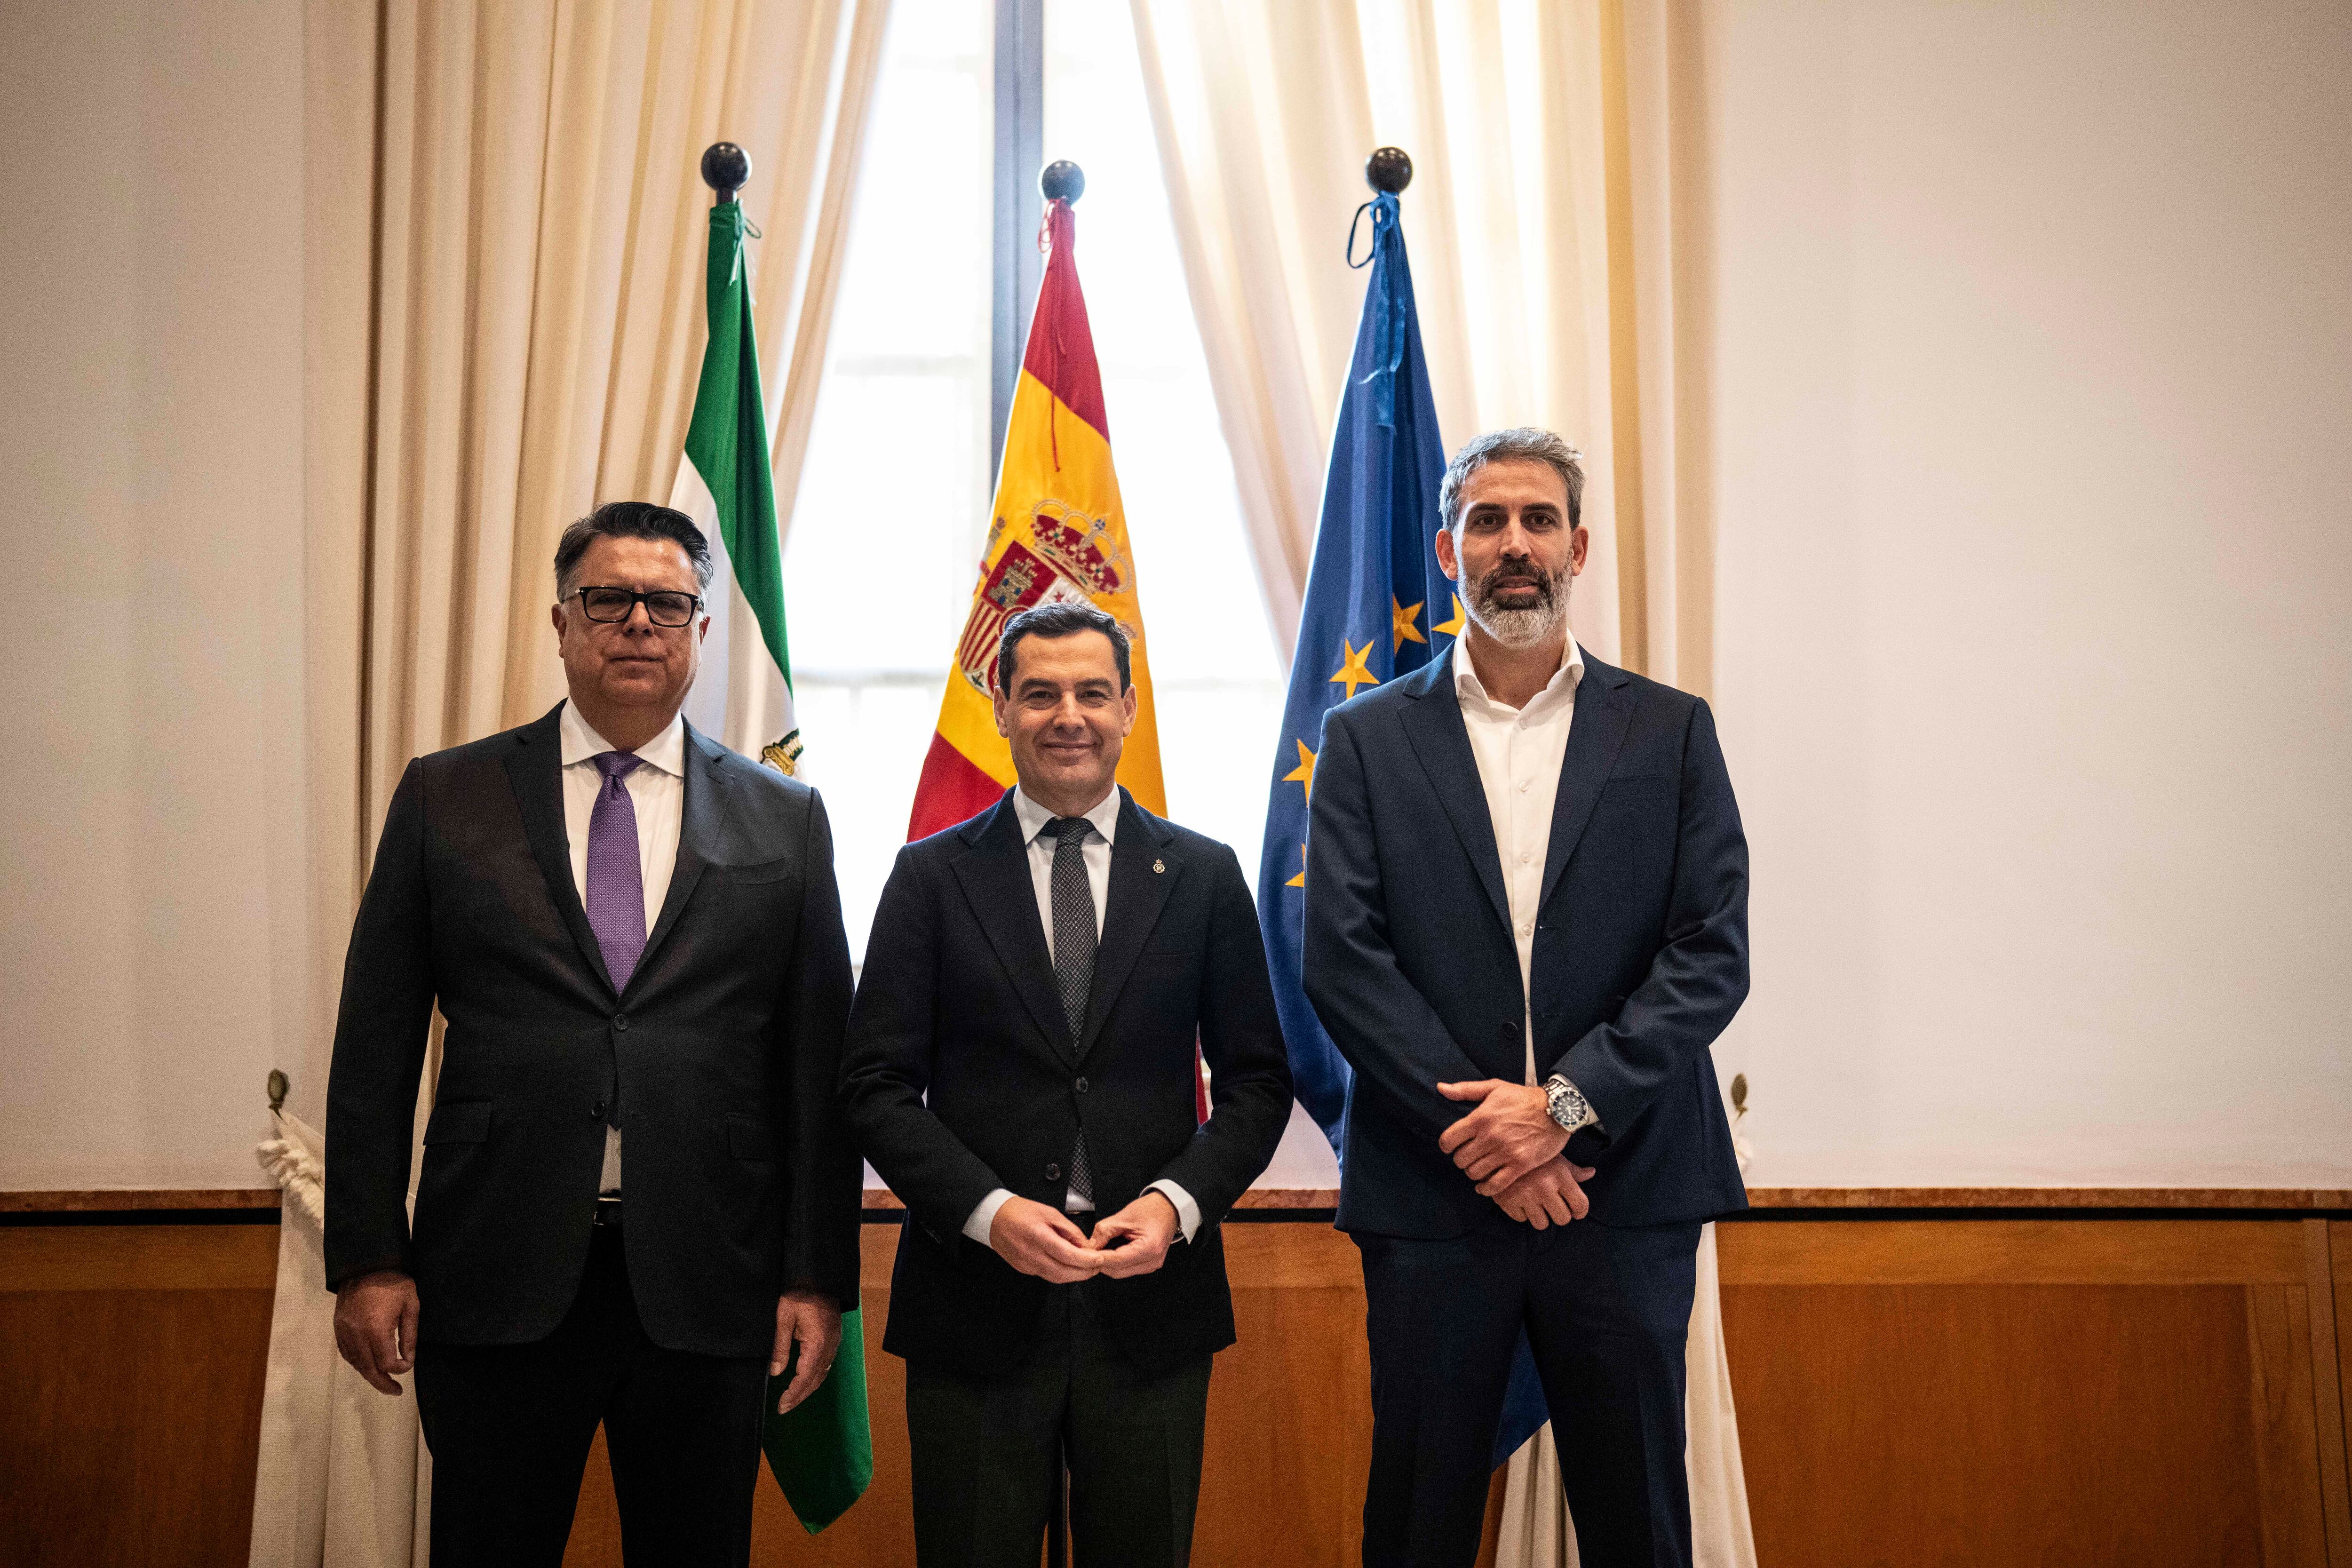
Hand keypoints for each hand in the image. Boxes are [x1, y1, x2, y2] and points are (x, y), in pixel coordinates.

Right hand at [333, 1269, 419, 1395]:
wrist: (366, 1263)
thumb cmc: (394, 1282)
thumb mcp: (411, 1306)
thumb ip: (409, 1336)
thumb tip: (408, 1361)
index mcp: (376, 1328)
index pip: (386, 1362)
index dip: (399, 1368)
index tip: (408, 1364)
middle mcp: (356, 1333)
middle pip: (368, 1368)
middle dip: (382, 1383)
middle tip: (395, 1391)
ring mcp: (344, 1331)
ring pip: (355, 1362)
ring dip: (369, 1374)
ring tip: (383, 1381)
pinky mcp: (338, 1326)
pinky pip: (346, 1352)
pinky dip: (357, 1362)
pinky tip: (367, 1365)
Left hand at [772, 1289, 844, 1413]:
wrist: (819, 1276)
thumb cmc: (798, 1294)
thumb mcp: (783, 1318)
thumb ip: (780, 1347)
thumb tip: (775, 1373)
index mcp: (817, 1343)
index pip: (805, 1377)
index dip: (793, 1394)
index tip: (781, 1406)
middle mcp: (829, 1346)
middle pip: (816, 1379)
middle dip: (800, 1396)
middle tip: (783, 1408)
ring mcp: (834, 1342)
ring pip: (822, 1373)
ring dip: (808, 1388)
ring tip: (792, 1398)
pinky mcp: (833, 1337)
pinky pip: (826, 1364)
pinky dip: (815, 1376)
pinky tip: (805, 1379)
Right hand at [988, 1195, 1107, 1282]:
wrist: (994, 1218)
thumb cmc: (1020, 1211)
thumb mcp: (1050, 1212)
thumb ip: (1069, 1230)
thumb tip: (1085, 1245)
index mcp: (1038, 1236)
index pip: (1068, 1256)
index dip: (1087, 1261)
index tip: (1100, 1259)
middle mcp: (1031, 1254)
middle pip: (1064, 1273)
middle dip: (1084, 1273)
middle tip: (1097, 1266)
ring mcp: (1026, 1264)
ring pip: (1056, 1278)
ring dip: (1074, 1276)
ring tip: (1087, 1268)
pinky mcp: (1023, 1269)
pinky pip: (1046, 1275)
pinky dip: (1061, 1273)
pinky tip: (1068, 1266)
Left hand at [1088, 1191, 1179, 1279]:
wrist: (1168, 1209)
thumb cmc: (1151, 1209)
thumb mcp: (1123, 1216)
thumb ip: (1104, 1232)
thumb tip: (1089, 1246)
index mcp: (1149, 1248)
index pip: (1116, 1260)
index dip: (1098, 1259)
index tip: (1084, 1255)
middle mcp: (1152, 1261)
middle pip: (1117, 1271)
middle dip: (1100, 1263)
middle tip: (1087, 1252)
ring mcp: (1151, 1265)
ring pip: (1121, 1272)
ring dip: (1108, 1263)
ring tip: (1099, 1249)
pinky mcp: (1148, 1265)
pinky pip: (1127, 1269)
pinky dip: (1116, 1262)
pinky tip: (1111, 1251)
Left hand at [1437, 1079, 1569, 1194]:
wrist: (1557, 1110)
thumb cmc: (1524, 1098)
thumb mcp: (1494, 1087)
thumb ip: (1465, 1089)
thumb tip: (1441, 1088)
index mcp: (1480, 1117)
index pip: (1448, 1140)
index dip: (1447, 1145)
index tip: (1452, 1146)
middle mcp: (1490, 1137)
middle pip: (1460, 1160)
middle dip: (1461, 1159)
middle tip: (1468, 1157)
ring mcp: (1505, 1152)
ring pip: (1475, 1173)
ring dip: (1473, 1172)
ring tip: (1478, 1167)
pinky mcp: (1520, 1165)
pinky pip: (1495, 1185)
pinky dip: (1486, 1189)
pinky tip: (1484, 1186)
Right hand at [1491, 1159, 1597, 1228]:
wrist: (1497, 1146)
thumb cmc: (1531, 1151)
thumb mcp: (1555, 1157)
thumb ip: (1573, 1170)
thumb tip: (1591, 1173)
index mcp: (1560, 1175)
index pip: (1580, 1205)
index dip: (1579, 1211)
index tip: (1575, 1211)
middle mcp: (1544, 1187)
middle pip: (1562, 1219)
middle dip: (1559, 1214)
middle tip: (1553, 1206)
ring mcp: (1525, 1196)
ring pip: (1542, 1224)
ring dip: (1540, 1216)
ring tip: (1535, 1203)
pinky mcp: (1508, 1201)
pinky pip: (1521, 1219)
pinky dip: (1521, 1212)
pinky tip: (1519, 1199)